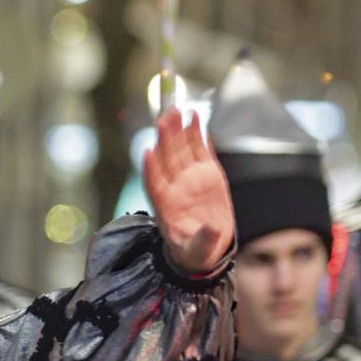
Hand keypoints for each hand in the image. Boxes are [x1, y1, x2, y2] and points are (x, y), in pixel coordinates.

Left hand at [142, 108, 234, 275]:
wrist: (208, 245)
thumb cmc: (195, 250)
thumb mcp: (198, 250)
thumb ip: (204, 240)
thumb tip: (213, 230)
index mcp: (165, 205)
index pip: (154, 184)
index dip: (150, 169)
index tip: (147, 153)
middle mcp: (174, 186)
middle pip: (166, 159)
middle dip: (164, 140)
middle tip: (163, 119)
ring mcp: (190, 178)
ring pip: (181, 149)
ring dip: (178, 130)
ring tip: (177, 110)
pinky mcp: (207, 173)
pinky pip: (201, 150)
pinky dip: (198, 135)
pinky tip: (196, 118)